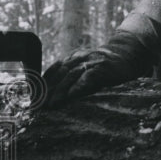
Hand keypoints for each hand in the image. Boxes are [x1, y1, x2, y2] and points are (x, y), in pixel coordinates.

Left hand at [42, 31, 156, 106]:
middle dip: (46, 91)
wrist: (127, 54)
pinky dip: (78, 86)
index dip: (41, 84)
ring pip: (69, 76)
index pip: (52, 71)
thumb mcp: (86, 68)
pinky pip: (88, 77)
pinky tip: (71, 96)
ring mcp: (90, 61)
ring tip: (50, 104)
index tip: (33, 97)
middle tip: (37, 105)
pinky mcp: (102, 67)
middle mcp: (78, 58)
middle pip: (57, 75)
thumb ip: (72, 77)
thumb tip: (54, 94)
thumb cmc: (105, 67)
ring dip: (58, 91)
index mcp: (71, 59)